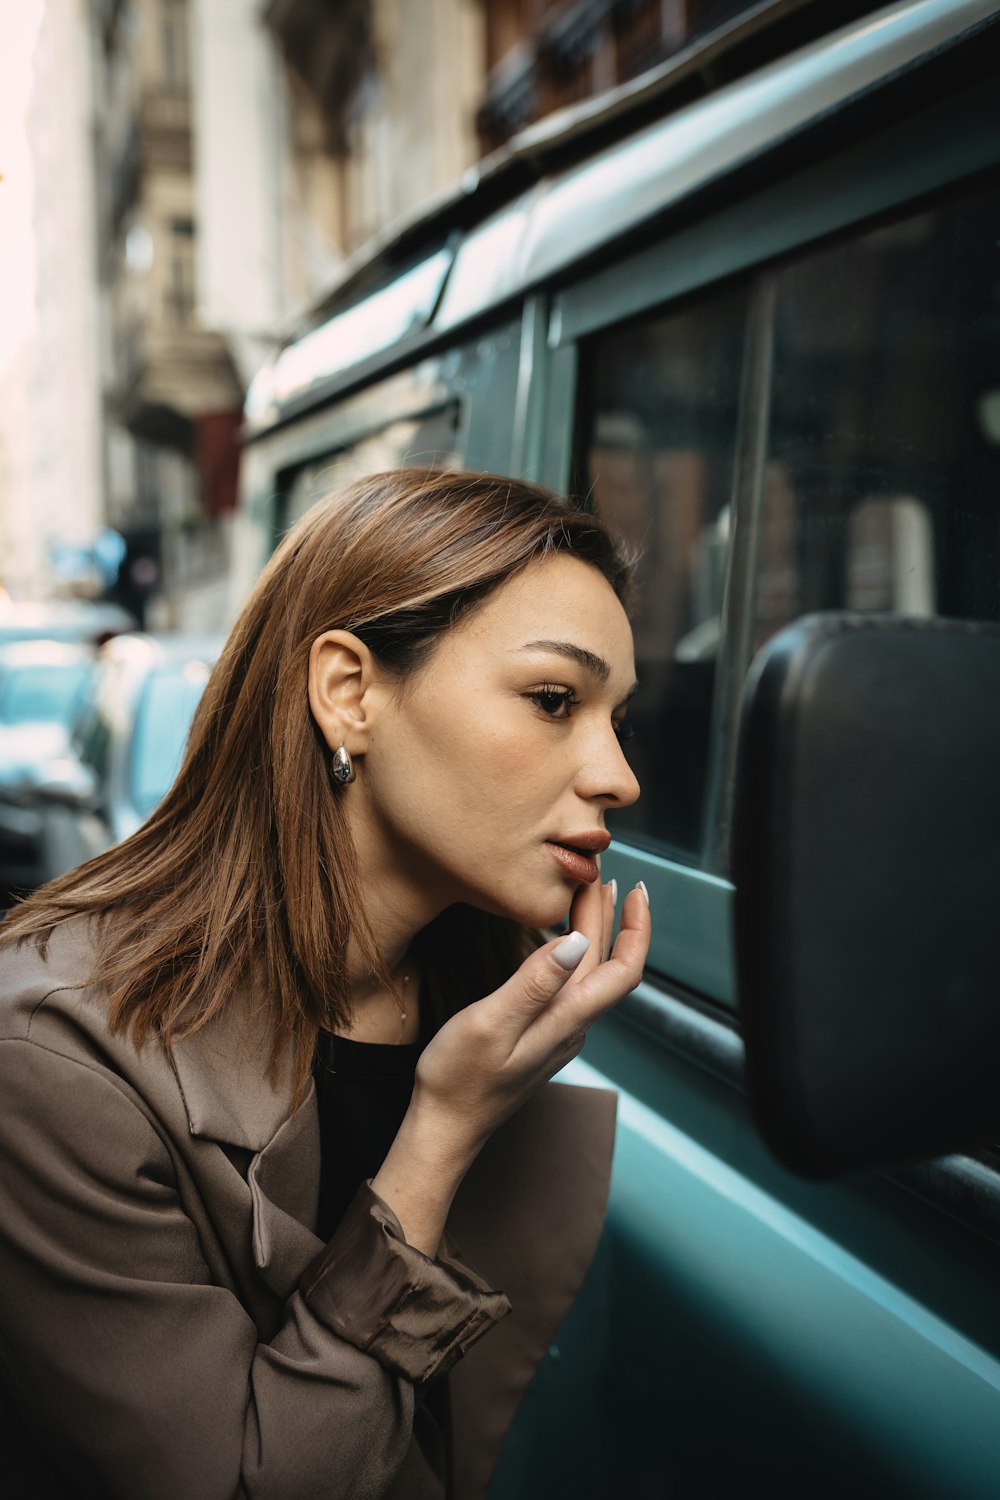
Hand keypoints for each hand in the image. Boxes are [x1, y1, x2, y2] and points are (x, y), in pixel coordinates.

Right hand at [371, 881, 648, 1254]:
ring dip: (593, 930)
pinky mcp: (542, 1037)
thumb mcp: (489, 1023)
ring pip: (589, 973)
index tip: (637, 888)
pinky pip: (571, 986)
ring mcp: (558, 1034)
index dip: (637, 928)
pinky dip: (572, 951)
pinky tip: (558, 939)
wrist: (444, 1129)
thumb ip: (533, 983)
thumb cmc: (458, 1079)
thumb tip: (577, 942)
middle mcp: (572, 1026)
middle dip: (608, 914)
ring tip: (587, 893)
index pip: (624, 969)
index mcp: (566, 1019)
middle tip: (596, 870)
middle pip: (605, 963)